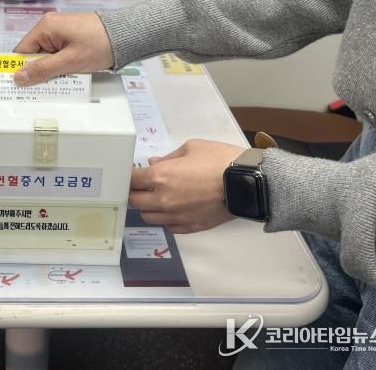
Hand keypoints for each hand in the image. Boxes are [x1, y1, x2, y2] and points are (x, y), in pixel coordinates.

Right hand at [12, 12, 113, 85]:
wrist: (126, 35)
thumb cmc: (98, 46)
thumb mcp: (69, 61)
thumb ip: (43, 70)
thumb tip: (17, 77)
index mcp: (45, 27)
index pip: (22, 51)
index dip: (21, 69)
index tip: (22, 87)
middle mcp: (50, 26)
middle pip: (34, 54)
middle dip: (38, 71)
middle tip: (44, 88)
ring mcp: (61, 31)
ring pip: (47, 56)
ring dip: (51, 69)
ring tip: (60, 81)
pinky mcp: (71, 36)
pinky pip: (58, 54)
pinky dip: (61, 65)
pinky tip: (69, 74)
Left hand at [130, 139, 245, 233]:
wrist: (247, 183)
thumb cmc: (219, 160)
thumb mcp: (191, 148)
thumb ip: (168, 157)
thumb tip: (153, 163)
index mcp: (160, 176)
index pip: (131, 180)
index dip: (128, 176)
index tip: (130, 173)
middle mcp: (163, 199)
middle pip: (134, 202)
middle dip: (134, 193)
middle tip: (141, 186)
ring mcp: (176, 216)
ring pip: (148, 217)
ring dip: (148, 207)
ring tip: (157, 198)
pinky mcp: (189, 227)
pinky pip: (168, 227)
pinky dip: (166, 218)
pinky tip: (174, 209)